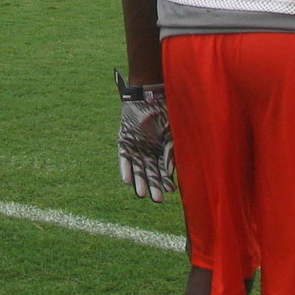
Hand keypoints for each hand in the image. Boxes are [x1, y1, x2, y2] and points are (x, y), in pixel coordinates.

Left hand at [116, 71, 175, 202]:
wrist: (149, 95)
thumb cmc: (165, 112)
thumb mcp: (171, 134)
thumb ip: (170, 152)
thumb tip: (172, 172)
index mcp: (161, 150)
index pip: (163, 171)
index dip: (166, 181)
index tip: (171, 192)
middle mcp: (148, 152)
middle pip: (150, 173)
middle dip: (153, 186)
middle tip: (157, 200)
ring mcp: (136, 147)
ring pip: (137, 169)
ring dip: (139, 181)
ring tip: (142, 194)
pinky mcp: (124, 141)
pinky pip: (123, 158)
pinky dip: (125, 169)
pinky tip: (126, 181)